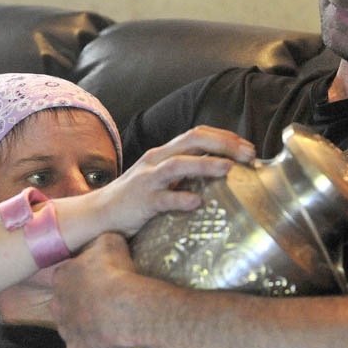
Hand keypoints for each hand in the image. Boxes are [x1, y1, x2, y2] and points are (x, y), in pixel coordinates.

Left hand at [50, 233, 144, 347]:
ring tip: (109, 332)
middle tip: (104, 307)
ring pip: (72, 334)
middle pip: (66, 307)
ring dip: (86, 334)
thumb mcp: (110, 242)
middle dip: (80, 308)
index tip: (96, 283)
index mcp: (62, 277)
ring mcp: (66, 332)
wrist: (125, 307)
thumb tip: (106, 240)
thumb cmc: (117, 272)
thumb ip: (102, 242)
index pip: (65, 278)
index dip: (80, 281)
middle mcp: (58, 306)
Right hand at [96, 125, 254, 236]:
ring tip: (228, 168)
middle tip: (248, 155)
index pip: (198, 134)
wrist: (99, 214)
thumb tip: (221, 172)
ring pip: (178, 165)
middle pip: (192, 140)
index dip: (225, 137)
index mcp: (164, 153)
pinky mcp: (141, 202)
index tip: (249, 148)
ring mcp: (148, 180)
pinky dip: (180, 199)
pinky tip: (197, 202)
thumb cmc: (136, 198)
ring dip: (205, 164)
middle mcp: (156, 160)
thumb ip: (185, 173)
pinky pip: (162, 199)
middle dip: (223, 144)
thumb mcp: (161, 178)